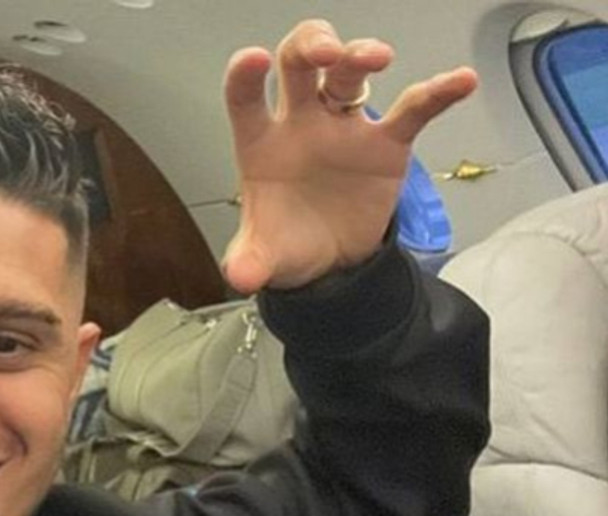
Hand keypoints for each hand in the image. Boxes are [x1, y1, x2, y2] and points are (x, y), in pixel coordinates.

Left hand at [221, 19, 477, 292]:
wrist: (331, 263)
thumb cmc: (288, 243)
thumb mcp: (264, 257)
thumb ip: (250, 262)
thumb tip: (244, 276)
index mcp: (262, 143)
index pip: (245, 100)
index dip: (244, 77)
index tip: (251, 60)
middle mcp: (301, 123)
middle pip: (298, 65)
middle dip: (310, 47)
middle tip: (325, 53)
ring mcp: (344, 127)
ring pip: (349, 75)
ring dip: (361, 56)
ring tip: (377, 57)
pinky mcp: (387, 143)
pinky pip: (414, 110)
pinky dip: (438, 93)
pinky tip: (461, 82)